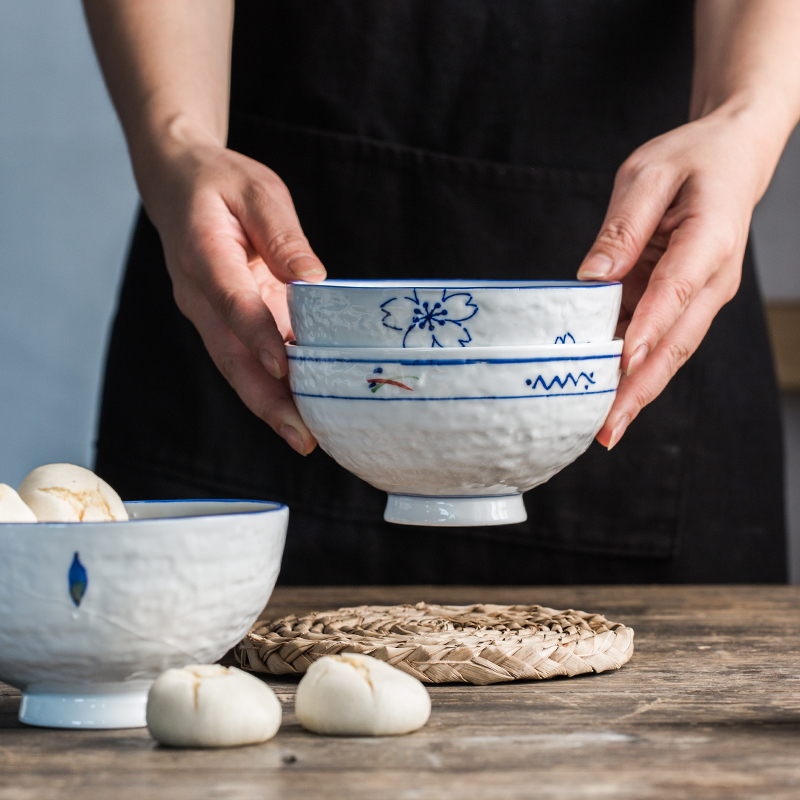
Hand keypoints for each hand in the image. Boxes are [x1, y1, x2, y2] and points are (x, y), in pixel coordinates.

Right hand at [141, 140, 325, 454]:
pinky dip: (268, 390)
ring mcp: (205, 314)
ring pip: (234, 368)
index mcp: (205, 254)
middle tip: (302, 436)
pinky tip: (297, 413)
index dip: (257, 335)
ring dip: (268, 406)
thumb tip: (315, 281)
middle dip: (266, 400)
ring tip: (304, 438)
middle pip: (231, 354)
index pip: (232, 301)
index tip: (284, 368)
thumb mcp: (259, 192)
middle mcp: (198, 295)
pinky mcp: (219, 323)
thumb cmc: (220, 184)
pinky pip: (241, 361)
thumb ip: (285, 236)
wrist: (176, 185)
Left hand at [576, 105, 773, 448]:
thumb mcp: (646, 175)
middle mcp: (713, 279)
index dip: (647, 330)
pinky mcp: (686, 303)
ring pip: (670, 353)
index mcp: (710, 239)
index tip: (621, 365)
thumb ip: (620, 229)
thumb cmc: (693, 160)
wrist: (734, 157)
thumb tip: (591, 278)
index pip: (675, 291)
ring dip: (638, 393)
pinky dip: (637, 373)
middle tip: (606, 428)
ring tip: (605, 429)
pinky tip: (611, 398)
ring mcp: (703, 296)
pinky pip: (661, 342)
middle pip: (675, 342)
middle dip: (639, 389)